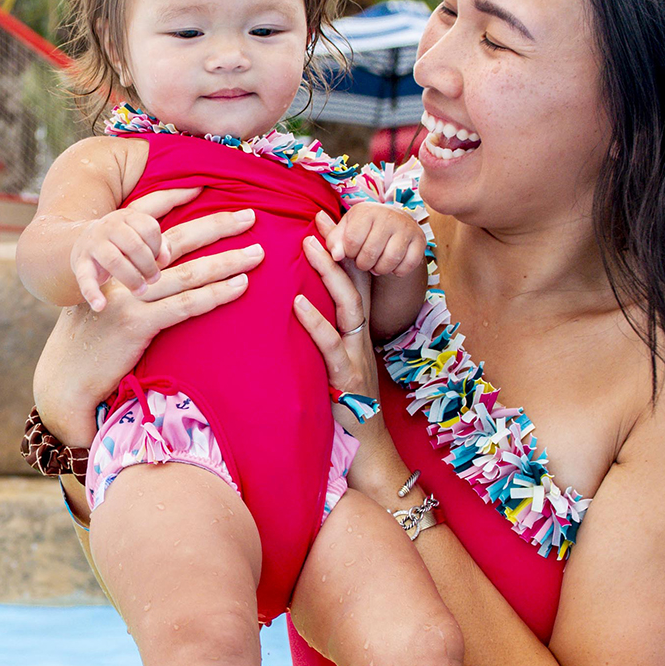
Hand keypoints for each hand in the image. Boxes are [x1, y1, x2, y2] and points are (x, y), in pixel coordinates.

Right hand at [35, 205, 260, 444]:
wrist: (64, 378)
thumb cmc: (90, 343)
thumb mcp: (104, 302)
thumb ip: (129, 284)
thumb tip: (162, 275)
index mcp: (116, 262)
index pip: (151, 223)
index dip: (178, 204)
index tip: (209, 193)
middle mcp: (123, 274)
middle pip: (178, 240)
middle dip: (217, 225)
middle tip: (249, 216)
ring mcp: (129, 297)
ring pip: (188, 272)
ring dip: (227, 261)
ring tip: (257, 253)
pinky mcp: (136, 324)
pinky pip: (184, 305)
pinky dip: (215, 294)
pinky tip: (239, 286)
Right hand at [70, 187, 201, 310]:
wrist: (80, 242)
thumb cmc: (123, 243)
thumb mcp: (141, 236)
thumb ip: (160, 242)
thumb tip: (167, 256)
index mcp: (128, 217)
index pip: (150, 228)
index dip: (158, 247)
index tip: (160, 261)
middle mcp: (108, 226)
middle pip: (134, 244)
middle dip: (148, 265)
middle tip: (154, 280)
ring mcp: (92, 245)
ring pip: (114, 260)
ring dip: (130, 278)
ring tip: (140, 291)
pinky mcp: (79, 264)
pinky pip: (85, 278)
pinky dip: (92, 293)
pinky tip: (101, 305)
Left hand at [295, 222, 415, 498]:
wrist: (367, 449)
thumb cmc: (346, 405)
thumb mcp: (337, 360)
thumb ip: (325, 332)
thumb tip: (298, 302)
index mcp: (358, 330)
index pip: (357, 278)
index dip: (346, 247)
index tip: (328, 217)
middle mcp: (362, 336)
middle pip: (357, 281)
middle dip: (340, 247)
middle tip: (320, 217)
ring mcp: (357, 355)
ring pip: (349, 304)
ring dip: (329, 272)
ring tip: (309, 245)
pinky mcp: (346, 378)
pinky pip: (331, 344)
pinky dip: (314, 321)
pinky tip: (297, 302)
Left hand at [324, 202, 423, 276]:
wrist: (394, 223)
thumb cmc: (364, 229)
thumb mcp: (345, 229)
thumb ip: (333, 241)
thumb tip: (336, 255)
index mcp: (366, 211)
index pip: (351, 241)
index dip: (349, 253)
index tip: (351, 252)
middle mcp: (388, 215)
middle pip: (370, 253)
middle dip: (363, 264)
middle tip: (364, 261)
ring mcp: (406, 227)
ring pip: (389, 261)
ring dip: (380, 269)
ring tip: (376, 265)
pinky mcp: (420, 239)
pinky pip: (408, 265)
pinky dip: (398, 271)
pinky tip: (392, 266)